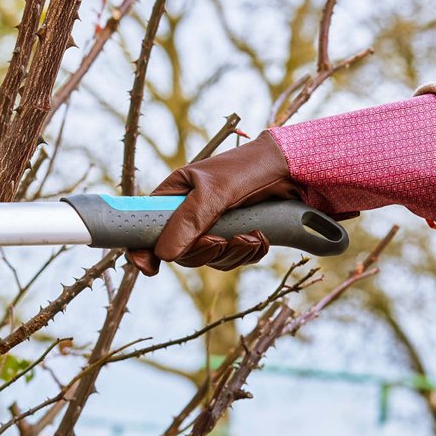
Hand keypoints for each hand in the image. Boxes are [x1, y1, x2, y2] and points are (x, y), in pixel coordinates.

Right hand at [128, 132, 299, 274]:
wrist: (293, 168)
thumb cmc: (248, 168)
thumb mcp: (214, 192)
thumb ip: (188, 222)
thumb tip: (164, 255)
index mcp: (174, 196)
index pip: (145, 226)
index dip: (142, 249)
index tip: (148, 268)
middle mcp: (188, 213)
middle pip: (179, 252)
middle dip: (203, 252)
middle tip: (222, 240)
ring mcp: (211, 226)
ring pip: (207, 259)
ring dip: (231, 253)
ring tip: (251, 235)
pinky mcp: (234, 236)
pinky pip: (231, 260)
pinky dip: (247, 254)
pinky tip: (260, 237)